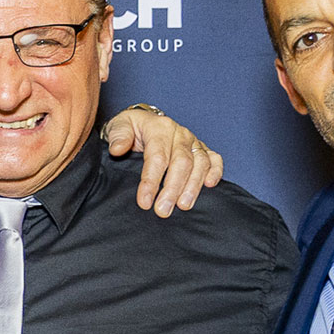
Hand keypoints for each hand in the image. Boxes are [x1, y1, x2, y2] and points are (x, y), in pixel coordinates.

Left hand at [102, 105, 226, 217]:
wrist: (142, 122)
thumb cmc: (130, 128)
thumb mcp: (118, 126)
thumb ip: (118, 136)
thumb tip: (117, 149)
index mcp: (159, 127)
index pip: (158, 157)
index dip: (151, 181)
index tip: (144, 202)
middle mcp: (180, 133)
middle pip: (181, 163)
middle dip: (172, 189)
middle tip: (163, 211)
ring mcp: (193, 141)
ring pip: (200, 163)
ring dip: (193, 186)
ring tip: (184, 206)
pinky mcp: (202, 149)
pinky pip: (214, 159)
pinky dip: (216, 171)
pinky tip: (209, 186)